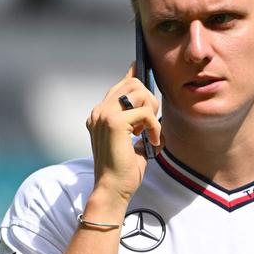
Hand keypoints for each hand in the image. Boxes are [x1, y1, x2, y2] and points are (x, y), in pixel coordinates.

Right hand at [85, 64, 161, 212]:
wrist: (113, 189)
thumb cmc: (124, 169)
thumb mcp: (132, 140)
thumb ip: (137, 122)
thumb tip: (150, 105)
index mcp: (100, 114)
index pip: (119, 86)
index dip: (132, 76)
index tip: (139, 64)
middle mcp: (99, 111)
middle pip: (133, 85)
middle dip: (150, 101)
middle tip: (150, 125)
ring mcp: (104, 115)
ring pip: (140, 93)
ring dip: (152, 113)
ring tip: (149, 134)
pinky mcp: (115, 122)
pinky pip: (146, 113)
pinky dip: (154, 128)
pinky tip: (152, 143)